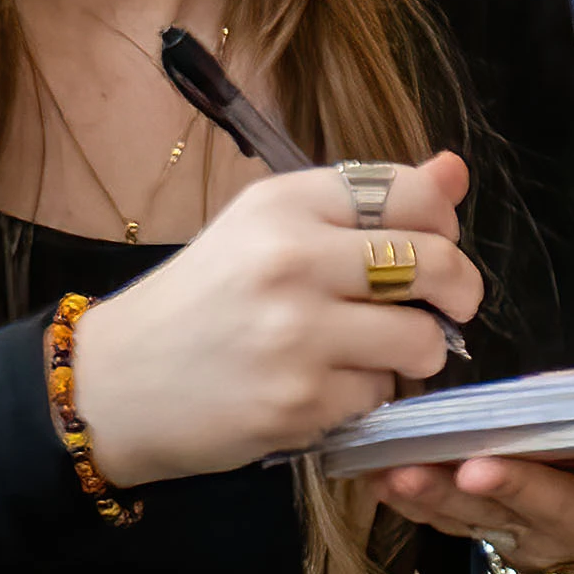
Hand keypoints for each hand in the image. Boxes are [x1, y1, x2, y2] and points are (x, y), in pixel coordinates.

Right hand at [63, 156, 487, 483]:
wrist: (114, 383)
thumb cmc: (200, 300)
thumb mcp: (267, 228)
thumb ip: (364, 203)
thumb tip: (456, 171)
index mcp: (284, 203)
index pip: (414, 195)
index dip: (444, 224)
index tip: (432, 247)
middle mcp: (293, 259)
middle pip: (437, 264)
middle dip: (458, 291)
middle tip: (445, 308)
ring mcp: (298, 335)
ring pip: (423, 341)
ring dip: (413, 353)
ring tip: (370, 352)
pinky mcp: (300, 402)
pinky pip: (380, 395)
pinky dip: (365, 396)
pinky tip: (320, 387)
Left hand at [364, 439, 573, 569]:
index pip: (572, 499)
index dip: (531, 483)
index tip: (491, 467)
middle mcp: (549, 532)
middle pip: (511, 511)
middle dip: (482, 488)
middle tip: (448, 472)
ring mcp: (507, 532)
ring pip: (465, 515)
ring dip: (430, 495)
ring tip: (394, 473)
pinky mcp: (475, 526)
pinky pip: (440, 517)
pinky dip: (410, 499)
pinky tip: (376, 476)